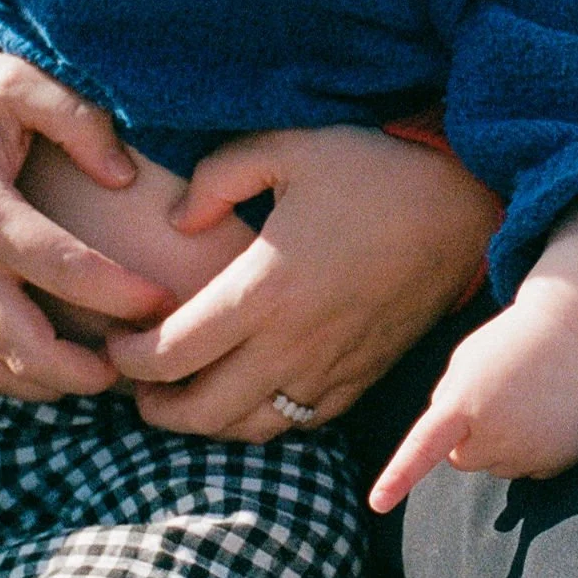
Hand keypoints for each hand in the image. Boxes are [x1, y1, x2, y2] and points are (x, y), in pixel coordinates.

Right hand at [0, 53, 175, 400]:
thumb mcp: (14, 80)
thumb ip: (77, 118)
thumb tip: (125, 175)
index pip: (63, 270)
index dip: (121, 294)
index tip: (164, 300)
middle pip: (27, 349)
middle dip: (89, 370)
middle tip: (139, 358)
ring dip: (56, 383)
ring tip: (107, 368)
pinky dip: (16, 380)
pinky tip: (60, 368)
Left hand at [104, 127, 502, 439]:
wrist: (462, 208)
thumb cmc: (372, 171)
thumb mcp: (287, 148)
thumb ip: (217, 177)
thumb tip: (177, 224)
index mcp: (265, 290)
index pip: (173, 353)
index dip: (129, 360)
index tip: (115, 344)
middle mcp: (293, 343)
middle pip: (203, 411)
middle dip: (155, 408)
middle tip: (134, 389)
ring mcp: (329, 369)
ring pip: (250, 429)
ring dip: (206, 424)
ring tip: (181, 400)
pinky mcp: (360, 379)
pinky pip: (298, 424)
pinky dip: (260, 422)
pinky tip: (244, 397)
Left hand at [368, 297, 577, 511]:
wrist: (577, 327)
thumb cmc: (510, 343)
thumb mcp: (467, 362)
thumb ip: (446, 402)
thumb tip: (447, 449)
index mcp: (465, 401)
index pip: (424, 447)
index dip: (399, 477)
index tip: (377, 504)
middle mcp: (498, 430)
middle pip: (463, 461)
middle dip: (471, 438)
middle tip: (499, 397)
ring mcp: (533, 447)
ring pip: (499, 467)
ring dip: (505, 442)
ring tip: (528, 400)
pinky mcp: (562, 458)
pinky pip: (531, 470)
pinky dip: (536, 449)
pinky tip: (548, 414)